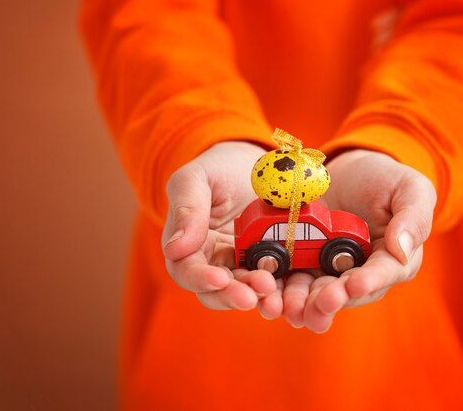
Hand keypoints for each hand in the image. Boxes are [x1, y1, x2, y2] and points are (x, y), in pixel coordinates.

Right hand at [162, 141, 282, 314]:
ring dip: (256, 295)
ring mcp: (244, 265)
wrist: (258, 166)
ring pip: (245, 290)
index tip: (219, 279)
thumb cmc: (219, 169)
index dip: (200, 278)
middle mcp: (214, 262)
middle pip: (215, 290)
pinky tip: (288, 289)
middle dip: (231, 295)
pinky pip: (274, 282)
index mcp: (188, 245)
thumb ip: (186, 208)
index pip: (186, 270)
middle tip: (250, 296)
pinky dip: (280, 289)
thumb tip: (175, 248)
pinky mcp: (272, 264)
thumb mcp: (196, 178)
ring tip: (270, 289)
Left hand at [282, 149, 436, 331]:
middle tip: (318, 300)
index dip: (370, 281)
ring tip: (289, 306)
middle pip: (347, 294)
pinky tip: (268, 294)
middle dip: (331, 300)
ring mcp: (329, 271)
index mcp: (394, 259)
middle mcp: (362, 273)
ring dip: (302, 304)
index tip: (354, 285)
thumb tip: (402, 249)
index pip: (385, 273)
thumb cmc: (385, 179)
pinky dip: (278, 290)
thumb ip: (413, 217)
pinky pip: (290, 281)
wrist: (347, 172)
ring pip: (315, 295)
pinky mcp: (302, 264)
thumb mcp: (410, 188)